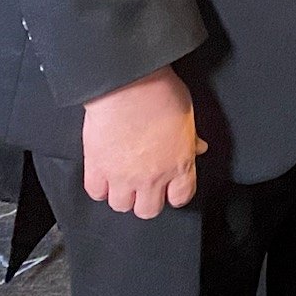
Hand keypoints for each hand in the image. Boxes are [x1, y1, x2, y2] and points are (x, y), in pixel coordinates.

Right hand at [81, 67, 205, 218]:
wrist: (128, 85)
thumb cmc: (160, 93)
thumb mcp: (187, 115)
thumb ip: (191, 138)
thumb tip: (198, 147)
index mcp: (179, 164)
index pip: (181, 197)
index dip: (175, 194)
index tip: (171, 189)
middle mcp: (152, 177)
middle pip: (148, 210)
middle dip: (148, 200)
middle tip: (145, 185)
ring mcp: (122, 177)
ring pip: (121, 206)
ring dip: (123, 195)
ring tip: (123, 179)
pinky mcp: (97, 169)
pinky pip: (96, 193)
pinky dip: (100, 187)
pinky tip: (104, 175)